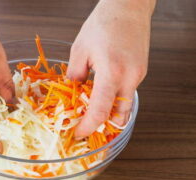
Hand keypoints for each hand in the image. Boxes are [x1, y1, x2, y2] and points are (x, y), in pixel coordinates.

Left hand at [67, 0, 155, 138]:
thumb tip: (71, 94)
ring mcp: (138, 76)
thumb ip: (75, 76)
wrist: (128, 8)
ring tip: (90, 113)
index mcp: (112, 72)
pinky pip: (127, 95)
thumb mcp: (80, 50)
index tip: (78, 133)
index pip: (100, 111)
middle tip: (84, 126)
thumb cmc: (103, 24)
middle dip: (100, 126)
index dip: (87, 126)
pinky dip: (114, 101)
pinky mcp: (141, 73)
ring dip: (108, 114)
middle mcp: (130, 78)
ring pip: (124, 107)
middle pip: (117, 116)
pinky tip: (101, 96)